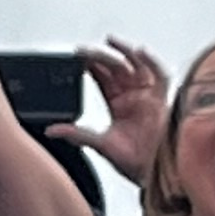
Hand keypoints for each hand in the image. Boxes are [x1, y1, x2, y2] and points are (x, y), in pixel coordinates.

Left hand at [64, 39, 168, 180]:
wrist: (158, 174)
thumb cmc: (136, 162)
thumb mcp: (101, 145)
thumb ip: (77, 135)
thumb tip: (52, 131)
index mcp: (118, 104)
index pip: (103, 78)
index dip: (91, 65)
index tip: (77, 56)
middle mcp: (133, 97)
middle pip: (117, 68)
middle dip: (103, 56)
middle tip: (87, 50)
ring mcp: (148, 96)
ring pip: (136, 66)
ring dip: (124, 52)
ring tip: (110, 41)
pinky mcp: (162, 99)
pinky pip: (159, 75)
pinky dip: (151, 62)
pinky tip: (140, 52)